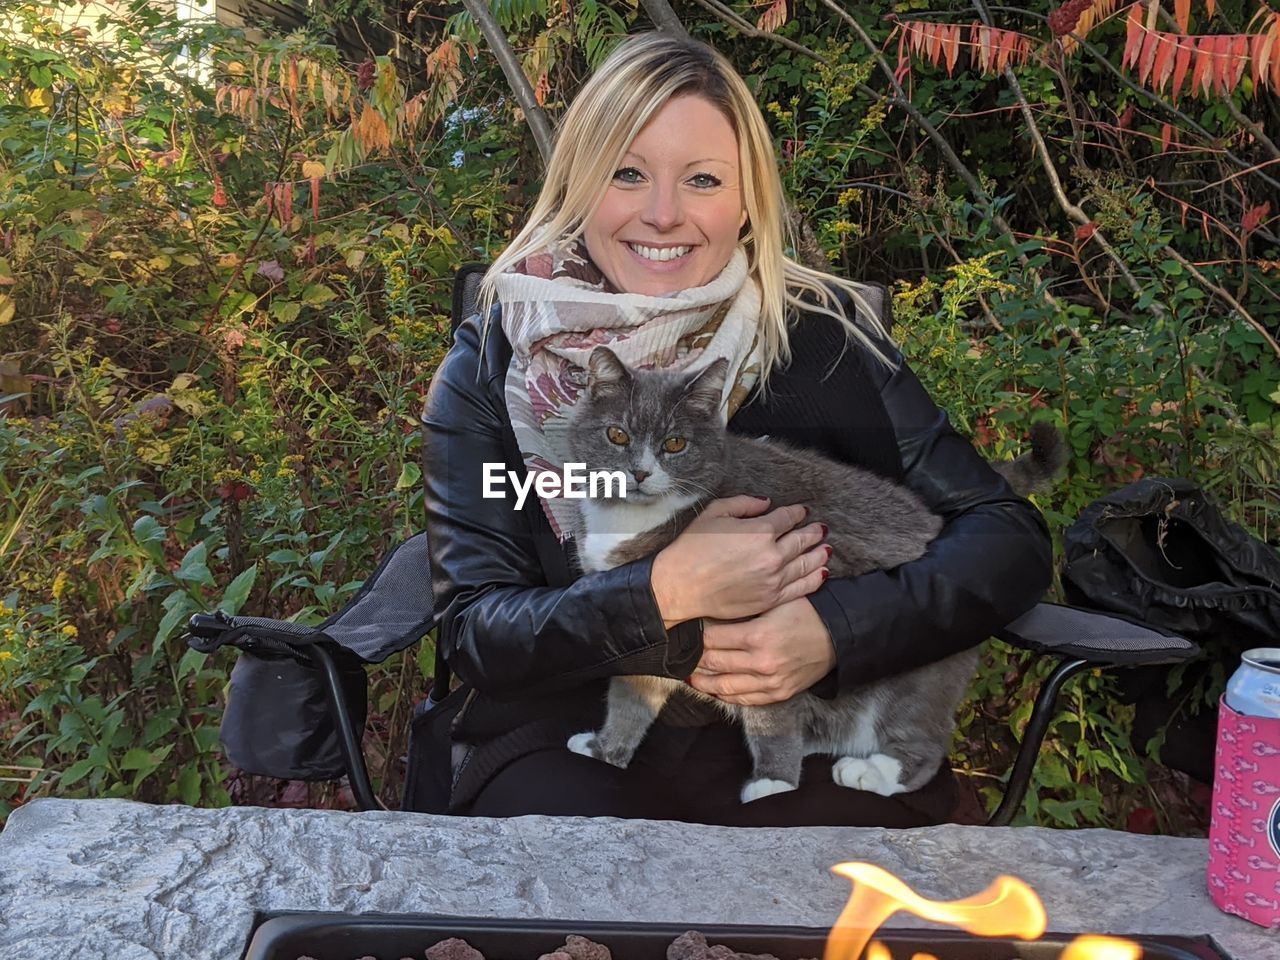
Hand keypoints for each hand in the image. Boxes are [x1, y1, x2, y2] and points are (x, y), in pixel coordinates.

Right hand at [650, 495, 828, 626]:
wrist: (680, 587)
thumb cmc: (691, 549)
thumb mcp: (714, 514)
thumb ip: (743, 504)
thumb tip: (766, 503)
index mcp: (759, 531)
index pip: (787, 518)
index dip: (797, 513)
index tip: (802, 511)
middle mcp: (771, 555)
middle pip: (802, 541)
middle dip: (813, 533)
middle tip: (821, 529)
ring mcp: (773, 580)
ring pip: (806, 564)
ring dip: (819, 554)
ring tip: (827, 549)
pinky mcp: (770, 599)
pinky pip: (800, 588)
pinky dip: (814, 579)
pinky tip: (822, 573)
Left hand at [687, 597, 835, 704]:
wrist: (837, 636)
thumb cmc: (805, 613)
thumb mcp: (775, 602)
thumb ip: (745, 609)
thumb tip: (711, 611)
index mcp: (758, 635)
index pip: (712, 639)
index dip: (696, 635)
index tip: (686, 631)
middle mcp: (762, 662)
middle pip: (713, 663)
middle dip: (694, 658)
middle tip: (681, 653)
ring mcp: (770, 681)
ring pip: (723, 687)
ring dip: (702, 682)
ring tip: (690, 675)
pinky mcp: (778, 694)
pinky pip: (743, 700)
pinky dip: (724, 695)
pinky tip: (714, 688)